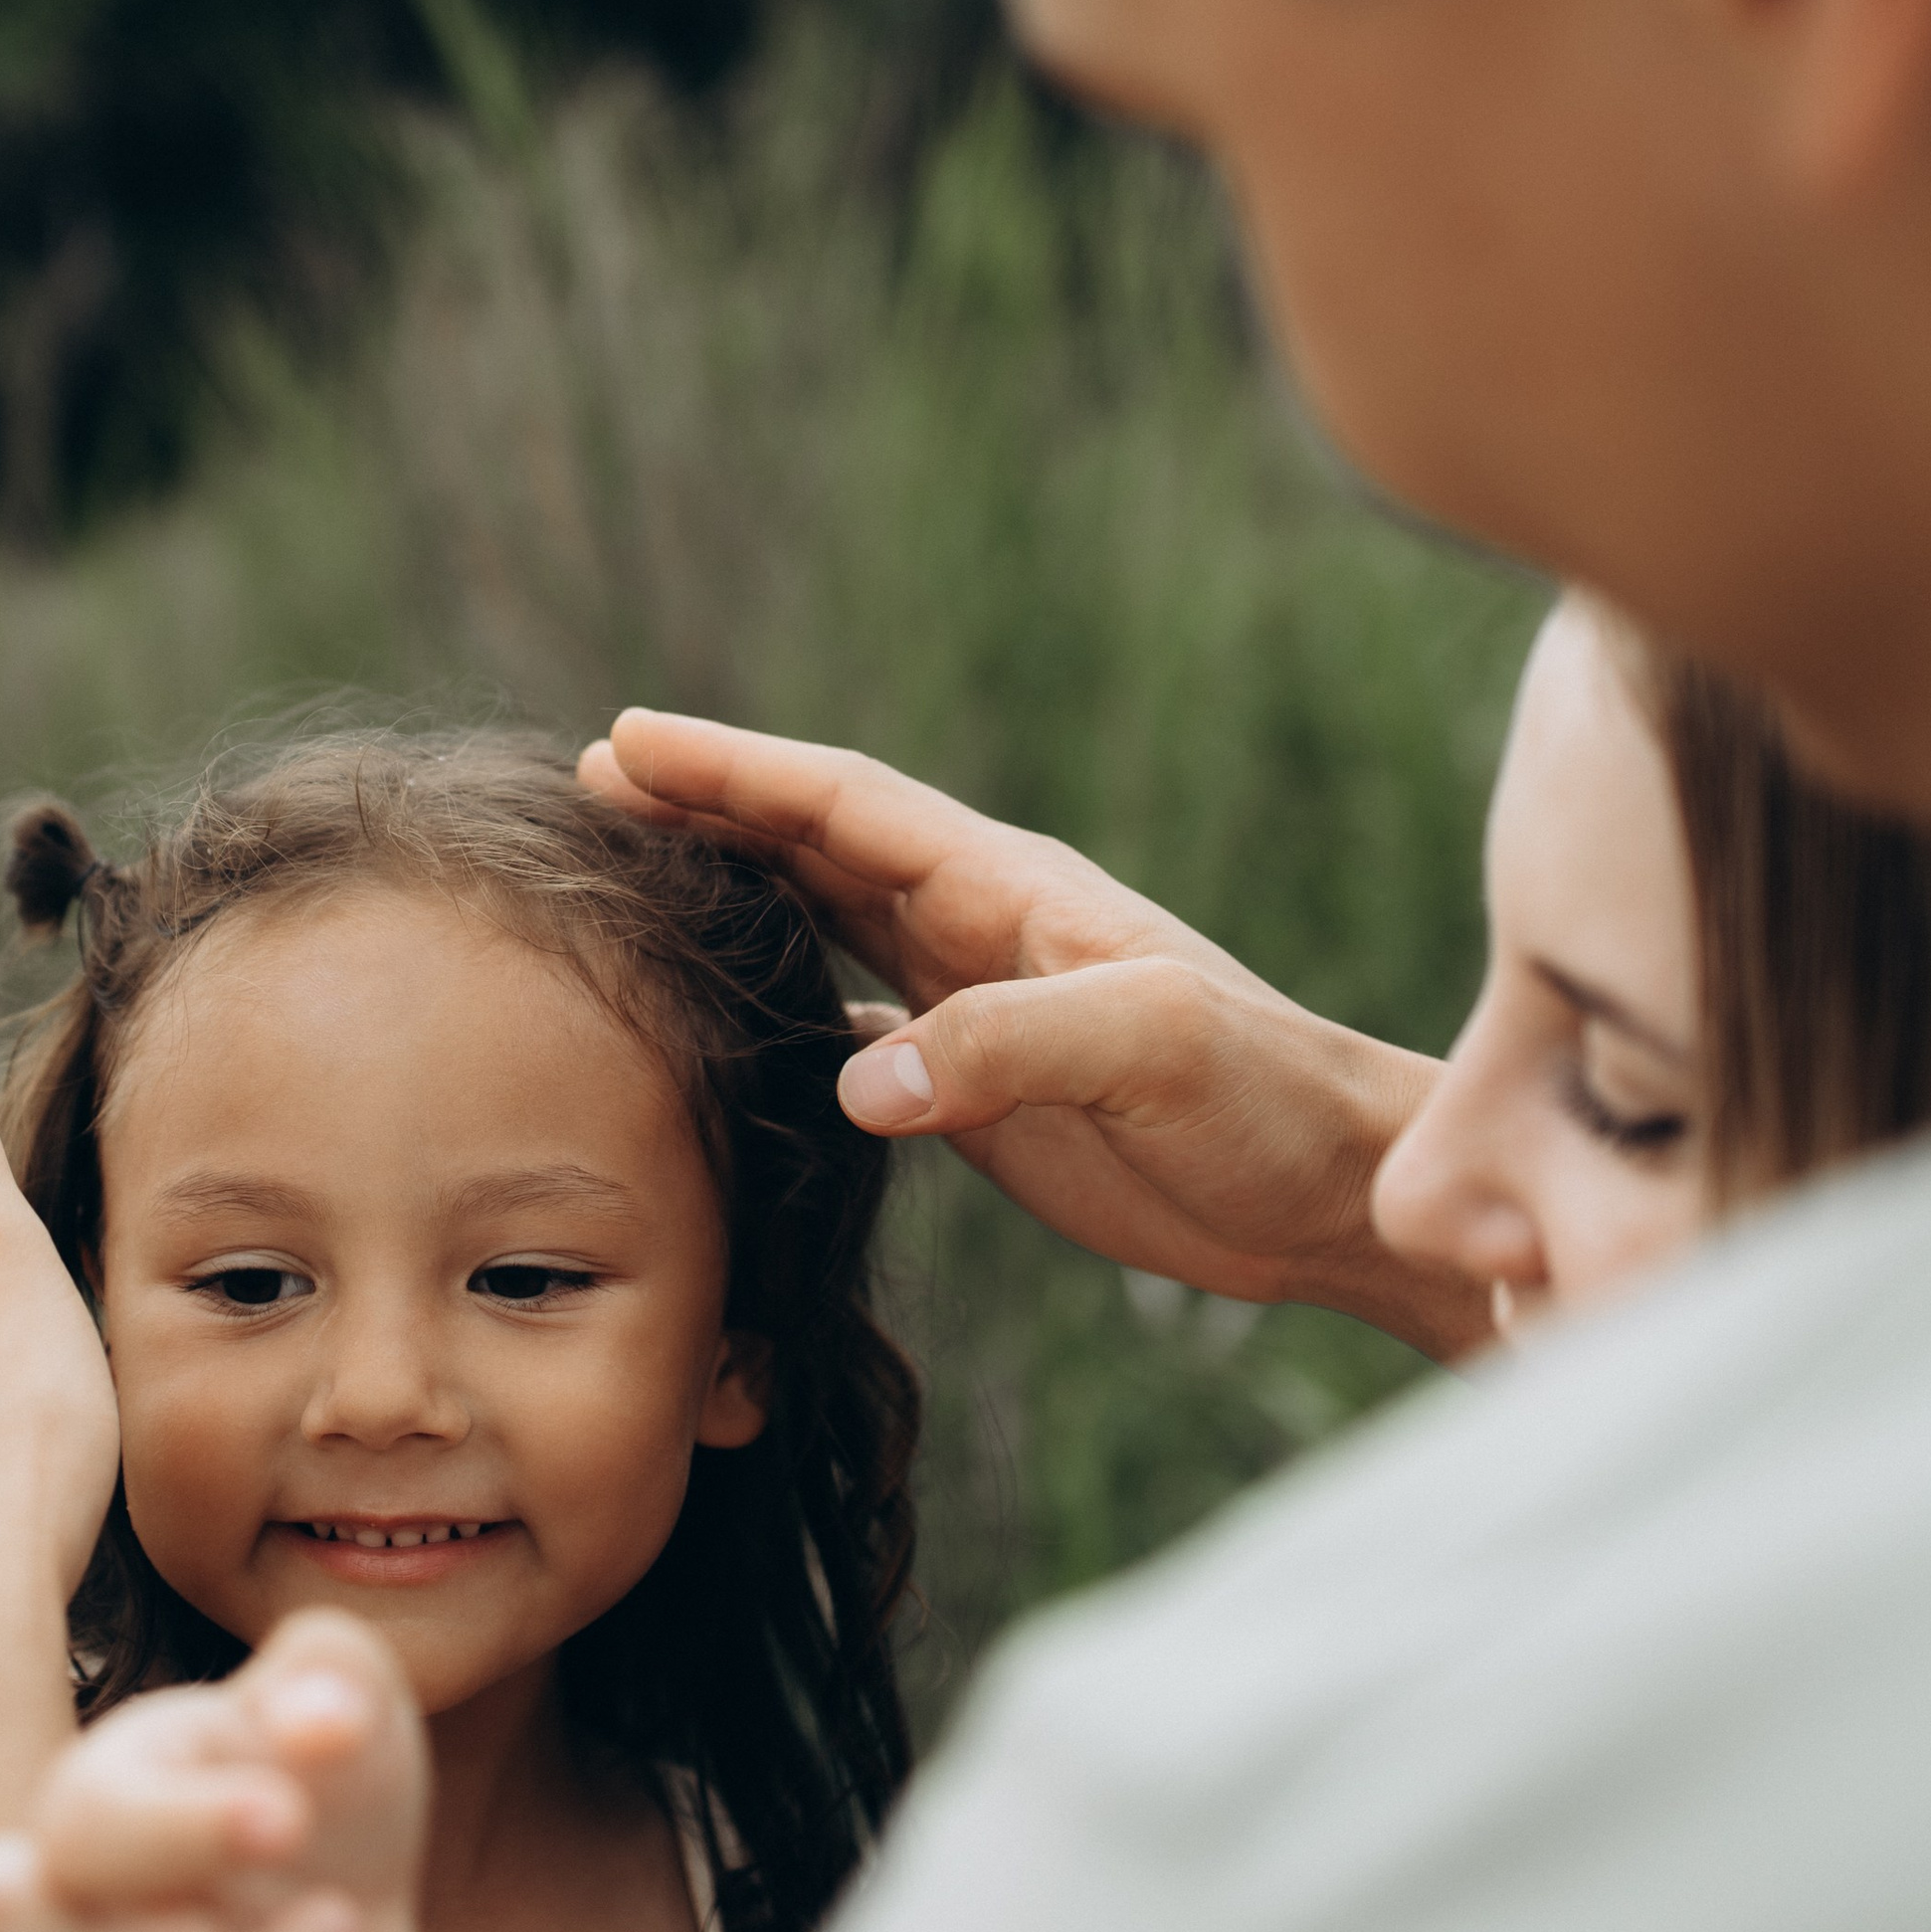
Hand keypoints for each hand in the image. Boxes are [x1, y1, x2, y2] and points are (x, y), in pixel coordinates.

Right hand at [0, 1613, 427, 1931]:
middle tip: (60, 1886)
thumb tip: (326, 1721)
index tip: (290, 1819)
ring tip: (345, 1920)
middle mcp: (87, 1902)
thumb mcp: (349, 1697)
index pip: (95, 1816)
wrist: (362, 1900)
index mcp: (112, 1789)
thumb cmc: (325, 1774)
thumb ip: (333, 1671)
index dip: (188, 1825)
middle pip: (3, 1916)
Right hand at [580, 714, 1487, 1361]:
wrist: (1336, 1190)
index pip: (847, 804)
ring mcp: (977, 1001)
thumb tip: (860, 1077)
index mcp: (1012, 890)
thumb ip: (1008, 1046)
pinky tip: (733, 1007)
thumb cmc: (1268, 1103)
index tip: (630, 741)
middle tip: (594, 778)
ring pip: (828, 915)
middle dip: (708, 802)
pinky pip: (857, 1012)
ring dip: (736, 882)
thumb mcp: (1150, 1050)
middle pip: (817, 841)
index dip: (737, 770)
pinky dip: (784, 993)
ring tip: (636, 861)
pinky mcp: (981, 1082)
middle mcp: (983, 926)